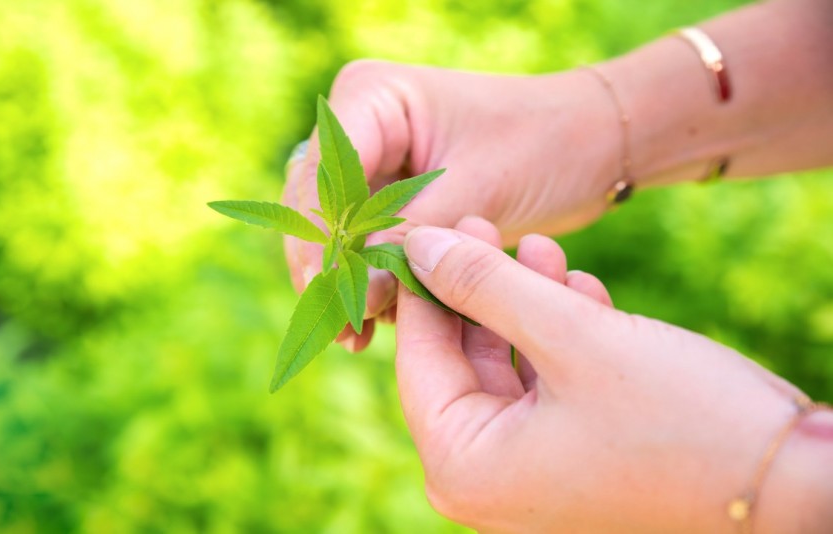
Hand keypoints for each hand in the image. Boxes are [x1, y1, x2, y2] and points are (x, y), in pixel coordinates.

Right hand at [283, 61, 621, 350]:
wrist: (591, 143)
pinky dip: (374, 278)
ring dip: (350, 282)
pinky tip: (385, 318)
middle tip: (345, 332)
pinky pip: (367, 241)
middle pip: (319, 207)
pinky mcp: (395, 192)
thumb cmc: (546, 143)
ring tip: (361, 336)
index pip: (322, 177)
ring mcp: (376, 159)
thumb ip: (411, 236)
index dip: (320, 242)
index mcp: (373, 98)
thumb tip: (354, 292)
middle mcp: (363, 125)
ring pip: (338, 232)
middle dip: (330, 270)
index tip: (333, 300)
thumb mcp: (478, 188)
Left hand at [395, 216, 832, 532]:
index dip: (424, 282)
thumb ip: (483, 285)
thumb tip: (415, 244)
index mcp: (465, 467)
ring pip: (504, 365)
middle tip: (490, 224)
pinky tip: (578, 291)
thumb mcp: (572, 336)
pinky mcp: (569, 457)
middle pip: (459, 359)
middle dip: (481, 288)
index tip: (428, 222)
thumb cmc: (682, 418)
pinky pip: (542, 385)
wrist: (793, 484)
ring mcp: (530, 473)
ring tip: (545, 248)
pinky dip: (555, 337)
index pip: (417, 357)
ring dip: (523, 304)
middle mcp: (486, 481)